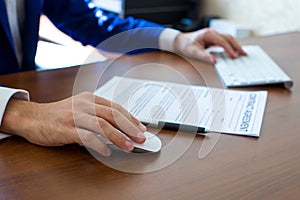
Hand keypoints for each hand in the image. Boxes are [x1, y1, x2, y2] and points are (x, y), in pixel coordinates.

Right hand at [0, 92, 145, 155]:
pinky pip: (86, 136)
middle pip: (112, 114)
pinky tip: (107, 151)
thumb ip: (98, 115)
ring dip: (118, 136)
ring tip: (129, 146)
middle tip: (141, 137)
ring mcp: (74, 116)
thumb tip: (120, 128)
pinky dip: (99, 144)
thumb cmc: (59, 115)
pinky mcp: (65, 129)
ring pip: (102, 125)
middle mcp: (84, 104)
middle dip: (129, 127)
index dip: (130, 118)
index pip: (115, 107)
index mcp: (90, 98)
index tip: (141, 128)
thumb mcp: (80, 109)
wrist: (32, 117)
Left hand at [174, 28, 246, 62]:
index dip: (229, 49)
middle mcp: (212, 33)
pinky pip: (224, 41)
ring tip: (242, 53)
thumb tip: (214, 61)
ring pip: (228, 38)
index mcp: (208, 34)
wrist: (180, 41)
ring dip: (235, 45)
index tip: (235, 56)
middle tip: (244, 54)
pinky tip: (234, 50)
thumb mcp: (194, 52)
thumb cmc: (186, 45)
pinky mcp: (213, 38)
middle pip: (228, 38)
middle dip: (237, 46)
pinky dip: (230, 45)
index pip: (222, 42)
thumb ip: (204, 56)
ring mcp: (213, 35)